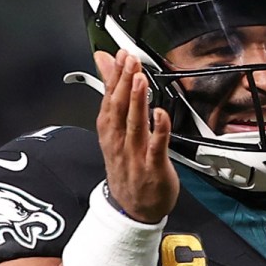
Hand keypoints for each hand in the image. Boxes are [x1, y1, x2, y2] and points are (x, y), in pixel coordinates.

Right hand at [93, 50, 178, 223]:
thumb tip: (105, 65)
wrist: (133, 210)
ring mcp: (135, 155)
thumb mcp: (114, 132)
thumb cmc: (126, 167)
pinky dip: (158, 130)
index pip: (109, 100)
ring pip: (135, 125)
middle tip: (129, 60)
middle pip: (119, 109)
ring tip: (140, 79)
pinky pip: (156, 147)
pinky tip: (161, 114)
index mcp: (110, 133)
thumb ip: (113, 96)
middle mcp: (119, 142)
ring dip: (137, 101)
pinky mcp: (153, 168)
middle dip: (124, 83)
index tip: (118, 55)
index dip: (113, 77)